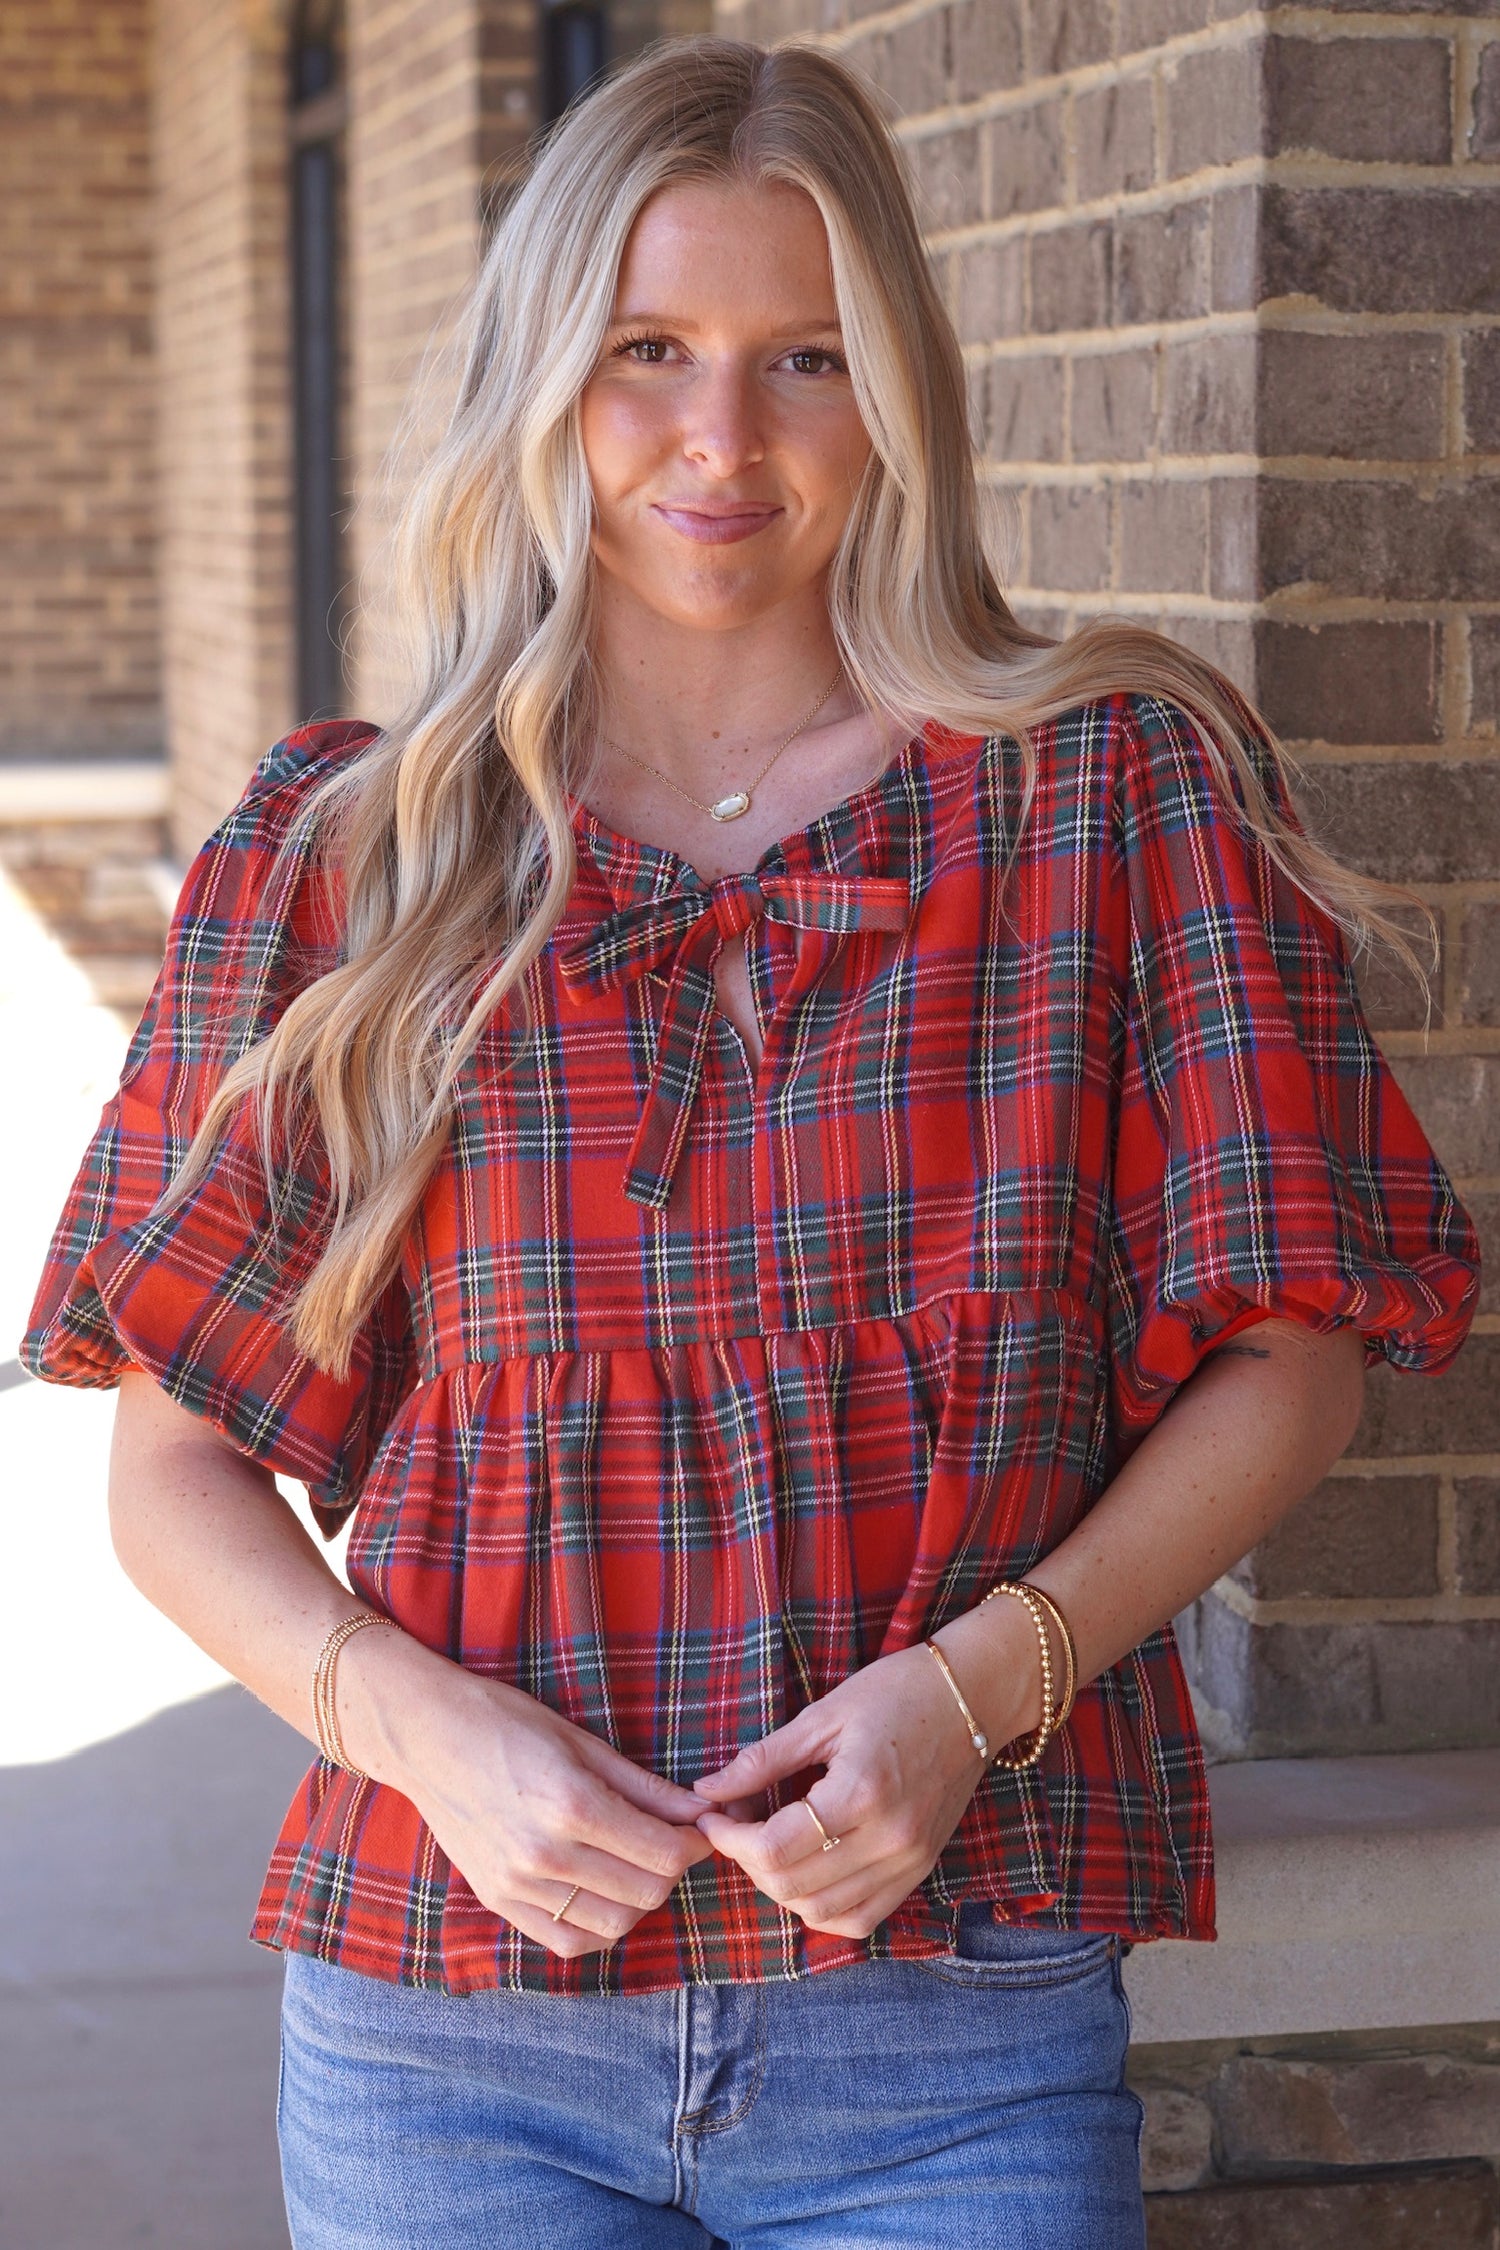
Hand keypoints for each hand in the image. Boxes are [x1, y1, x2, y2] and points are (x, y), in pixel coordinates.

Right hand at [340, 1633, 716, 1959]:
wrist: (426, 1736)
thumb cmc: (506, 1722)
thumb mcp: (582, 1742)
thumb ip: (644, 1787)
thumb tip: (699, 1812)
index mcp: (571, 1805)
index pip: (663, 1854)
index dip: (694, 1844)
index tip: (699, 1829)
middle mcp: (545, 1855)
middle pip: (646, 1892)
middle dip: (672, 1869)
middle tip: (671, 1841)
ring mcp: (517, 1885)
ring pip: (613, 1924)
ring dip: (639, 1899)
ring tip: (636, 1863)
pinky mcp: (497, 1900)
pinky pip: (568, 1941)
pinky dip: (598, 1925)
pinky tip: (603, 1892)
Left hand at [690, 1609, 1039, 1940]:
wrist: (974, 1698)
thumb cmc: (898, 1692)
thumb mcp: (823, 1715)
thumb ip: (763, 1759)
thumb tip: (707, 1790)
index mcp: (862, 1792)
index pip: (775, 1848)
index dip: (729, 1839)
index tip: (711, 1817)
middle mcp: (889, 1840)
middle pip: (792, 1887)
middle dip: (747, 1861)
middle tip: (735, 1823)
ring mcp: (909, 1862)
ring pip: (821, 1912)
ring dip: (780, 1887)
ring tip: (767, 1843)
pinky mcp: (919, 1871)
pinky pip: (860, 1919)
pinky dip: (821, 1908)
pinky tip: (806, 1872)